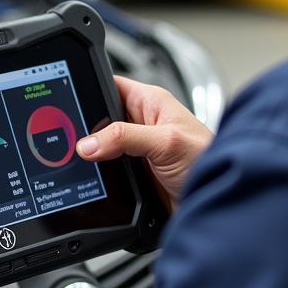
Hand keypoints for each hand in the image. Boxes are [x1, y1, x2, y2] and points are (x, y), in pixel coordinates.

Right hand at [76, 75, 213, 209]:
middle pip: (100, 118)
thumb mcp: (165, 142)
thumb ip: (125, 137)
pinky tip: (91, 177)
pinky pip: (107, 169)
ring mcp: (137, 150)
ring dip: (92, 154)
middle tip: (71, 138)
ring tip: (78, 159)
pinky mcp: (135, 174)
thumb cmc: (209, 161)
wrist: (219, 202)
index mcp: (152, 102)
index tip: (68, 101)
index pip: (110, 84)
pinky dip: (98, 174)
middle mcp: (143, 123)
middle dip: (86, 128)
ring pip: (101, 146)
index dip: (89, 89)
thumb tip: (88, 143)